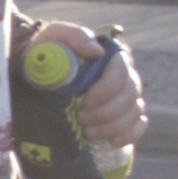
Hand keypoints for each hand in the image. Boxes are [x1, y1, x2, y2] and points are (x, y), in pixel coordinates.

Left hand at [35, 21, 147, 148]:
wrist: (39, 72)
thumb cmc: (49, 52)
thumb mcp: (55, 36)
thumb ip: (75, 36)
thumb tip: (97, 51)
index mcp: (111, 56)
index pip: (122, 70)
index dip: (108, 89)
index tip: (86, 100)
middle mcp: (124, 76)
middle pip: (130, 95)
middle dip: (107, 111)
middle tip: (82, 118)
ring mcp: (125, 96)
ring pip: (134, 112)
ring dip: (112, 126)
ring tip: (88, 132)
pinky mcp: (124, 115)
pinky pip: (138, 126)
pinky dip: (129, 135)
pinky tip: (112, 142)